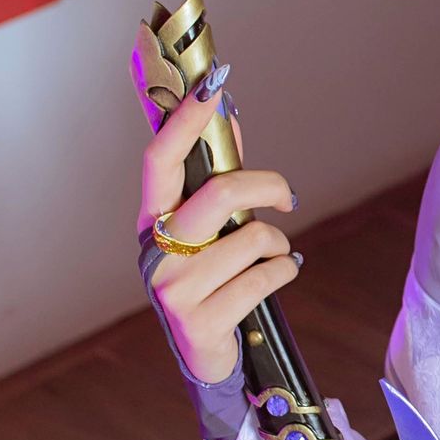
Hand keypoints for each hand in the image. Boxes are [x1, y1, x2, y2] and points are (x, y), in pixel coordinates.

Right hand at [137, 84, 300, 383]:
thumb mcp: (207, 229)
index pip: (161, 160)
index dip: (185, 121)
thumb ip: (216, 175)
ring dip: (278, 245)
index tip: (212, 84)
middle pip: (220, 194)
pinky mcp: (199, 321)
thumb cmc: (209, 279)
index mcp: (152, 220)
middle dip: (269, 187)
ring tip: (272, 257)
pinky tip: (275, 279)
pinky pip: (265, 277)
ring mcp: (174, 289)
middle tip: (287, 197)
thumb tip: (229, 114)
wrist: (204, 355)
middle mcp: (155, 251)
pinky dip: (283, 272)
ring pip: (253, 238)